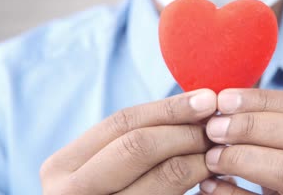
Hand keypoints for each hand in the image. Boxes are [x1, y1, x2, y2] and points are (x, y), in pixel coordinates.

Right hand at [40, 89, 216, 194]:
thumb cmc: (107, 192)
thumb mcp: (103, 166)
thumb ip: (134, 140)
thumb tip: (196, 105)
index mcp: (61, 167)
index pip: (122, 122)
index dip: (169, 107)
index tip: (207, 98)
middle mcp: (70, 193)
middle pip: (139, 146)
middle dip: (186, 131)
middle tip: (218, 126)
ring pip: (165, 175)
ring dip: (200, 158)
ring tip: (220, 149)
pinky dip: (197, 183)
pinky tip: (212, 176)